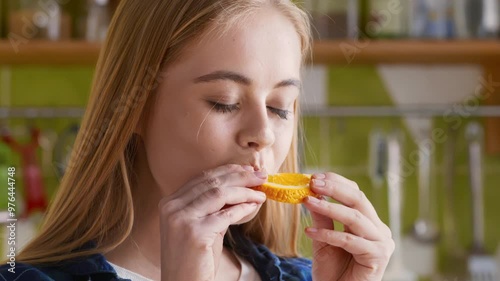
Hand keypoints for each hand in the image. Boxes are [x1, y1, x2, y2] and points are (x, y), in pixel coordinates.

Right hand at [158, 164, 266, 280]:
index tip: (248, 170)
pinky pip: (225, 215)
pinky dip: (243, 208)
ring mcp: (181, 220)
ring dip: (245, 191)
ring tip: (261, 193)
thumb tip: (244, 185)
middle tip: (261, 176)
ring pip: (219, 194)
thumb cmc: (195, 258)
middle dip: (240, 177)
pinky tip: (254, 206)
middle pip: (212, 182)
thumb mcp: (202, 225)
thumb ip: (215, 205)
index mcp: (170, 202)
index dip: (228, 171)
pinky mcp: (194, 234)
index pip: (202, 178)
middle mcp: (172, 207)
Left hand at [303, 173, 393, 280]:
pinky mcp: (378, 257)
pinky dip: (329, 234)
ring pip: (355, 217)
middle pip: (359, 200)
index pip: (356, 194)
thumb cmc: (333, 272)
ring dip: (329, 207)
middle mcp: (379, 230)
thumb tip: (311, 192)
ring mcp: (381, 243)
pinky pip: (350, 240)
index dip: (336, 182)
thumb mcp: (323, 239)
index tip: (315, 176)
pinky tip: (310, 231)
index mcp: (369, 223)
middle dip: (334, 188)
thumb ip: (322, 217)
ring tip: (307, 201)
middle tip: (313, 182)